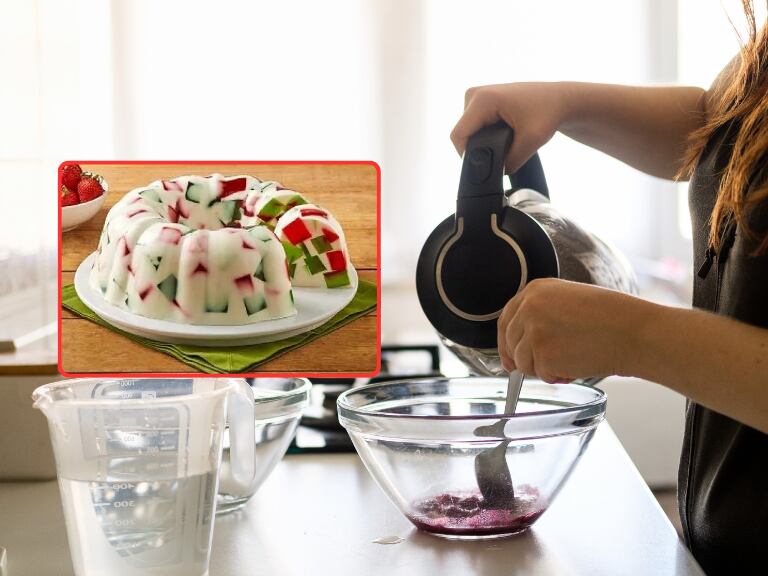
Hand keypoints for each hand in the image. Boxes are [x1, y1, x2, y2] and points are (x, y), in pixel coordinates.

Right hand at [450, 82, 566, 171]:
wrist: (559, 99)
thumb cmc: (548, 113)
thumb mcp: (531, 141)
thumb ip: (510, 161)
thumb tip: (497, 173)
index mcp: (483, 99)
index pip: (459, 135)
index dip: (466, 156)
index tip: (485, 166)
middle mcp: (475, 94)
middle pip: (463, 134)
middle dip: (478, 149)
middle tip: (503, 153)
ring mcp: (477, 95)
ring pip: (468, 131)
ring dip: (482, 142)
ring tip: (506, 142)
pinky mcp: (482, 100)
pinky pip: (474, 125)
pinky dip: (485, 135)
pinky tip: (503, 135)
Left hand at [497, 278, 652, 382]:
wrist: (633, 331)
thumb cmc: (611, 318)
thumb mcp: (568, 301)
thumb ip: (541, 314)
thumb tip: (520, 341)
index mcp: (535, 290)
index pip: (506, 320)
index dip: (507, 342)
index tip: (511, 357)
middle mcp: (529, 307)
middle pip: (510, 344)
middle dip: (526, 359)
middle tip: (550, 364)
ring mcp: (533, 330)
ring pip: (523, 363)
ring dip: (545, 368)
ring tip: (573, 358)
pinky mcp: (542, 354)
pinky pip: (541, 374)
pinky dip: (558, 376)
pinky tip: (577, 364)